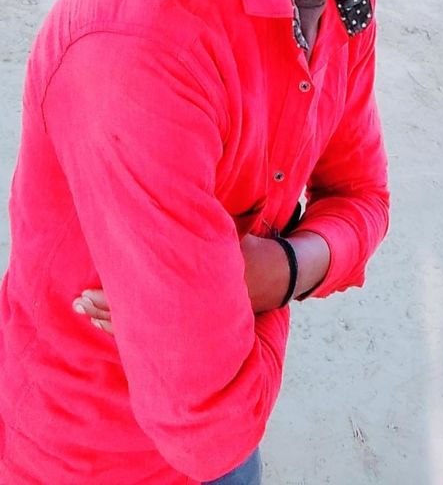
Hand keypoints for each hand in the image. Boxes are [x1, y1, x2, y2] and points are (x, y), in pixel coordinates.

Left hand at [70, 237, 288, 333]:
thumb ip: (203, 220)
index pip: (146, 294)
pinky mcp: (194, 324)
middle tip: (77, 302)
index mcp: (196, 285)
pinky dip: (129, 328)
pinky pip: (156, 333)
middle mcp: (191, 308)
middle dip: (105, 309)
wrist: (279, 275)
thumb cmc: (252, 246)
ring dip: (111, 321)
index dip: (115, 295)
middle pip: (138, 314)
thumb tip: (171, 196)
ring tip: (83, 311)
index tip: (88, 290)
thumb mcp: (230, 231)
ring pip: (144, 328)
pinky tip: (107, 323)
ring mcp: (193, 321)